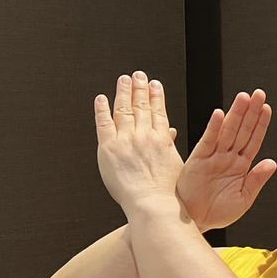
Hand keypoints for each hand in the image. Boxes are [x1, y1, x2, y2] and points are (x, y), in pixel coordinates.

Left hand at [94, 72, 184, 217]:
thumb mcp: (175, 164)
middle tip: (138, 75)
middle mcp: (144, 135)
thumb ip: (169, 145)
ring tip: (123, 80)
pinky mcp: (109, 148)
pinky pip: (103, 123)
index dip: (156, 95)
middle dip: (140, 88)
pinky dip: (102, 109)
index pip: (158, 111)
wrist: (153, 202)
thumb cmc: (166, 191)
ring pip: (124, 109)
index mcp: (161, 139)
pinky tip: (101, 99)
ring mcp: (126, 140)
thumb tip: (168, 131)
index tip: (154, 84)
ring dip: (123, 92)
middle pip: (141, 105)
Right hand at [176, 89, 276, 231]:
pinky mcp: (198, 160)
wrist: (194, 222)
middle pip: (242, 130)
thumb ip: (256, 180)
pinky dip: (213, 128)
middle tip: (259, 94)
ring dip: (236, 114)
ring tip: (244, 98)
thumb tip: (272, 163)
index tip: (267, 108)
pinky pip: (207, 141)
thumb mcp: (243, 198)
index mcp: (240, 166)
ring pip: (227, 131)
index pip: (254, 140)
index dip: (261, 124)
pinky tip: (220, 115)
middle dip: (251, 112)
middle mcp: (227, 157)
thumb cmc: (216, 212)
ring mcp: (213, 157)